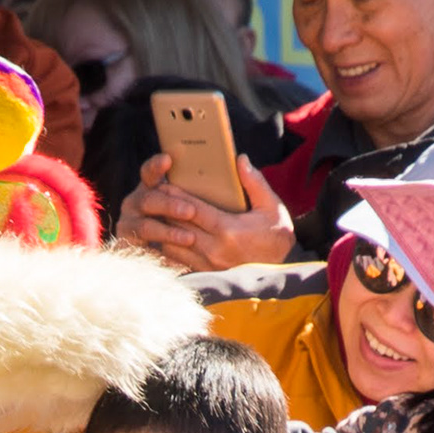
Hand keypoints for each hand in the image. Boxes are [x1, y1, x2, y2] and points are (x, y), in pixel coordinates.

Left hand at [117, 151, 294, 272]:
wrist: (282, 271)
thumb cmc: (277, 236)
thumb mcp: (272, 207)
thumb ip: (255, 183)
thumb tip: (240, 159)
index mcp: (229, 230)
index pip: (194, 210)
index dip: (176, 196)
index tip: (162, 183)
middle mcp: (215, 249)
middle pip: (179, 226)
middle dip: (164, 209)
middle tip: (151, 193)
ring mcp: (209, 264)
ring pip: (173, 244)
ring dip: (162, 229)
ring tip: (154, 214)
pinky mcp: (207, 273)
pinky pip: (179, 259)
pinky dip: (168, 247)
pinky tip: (162, 235)